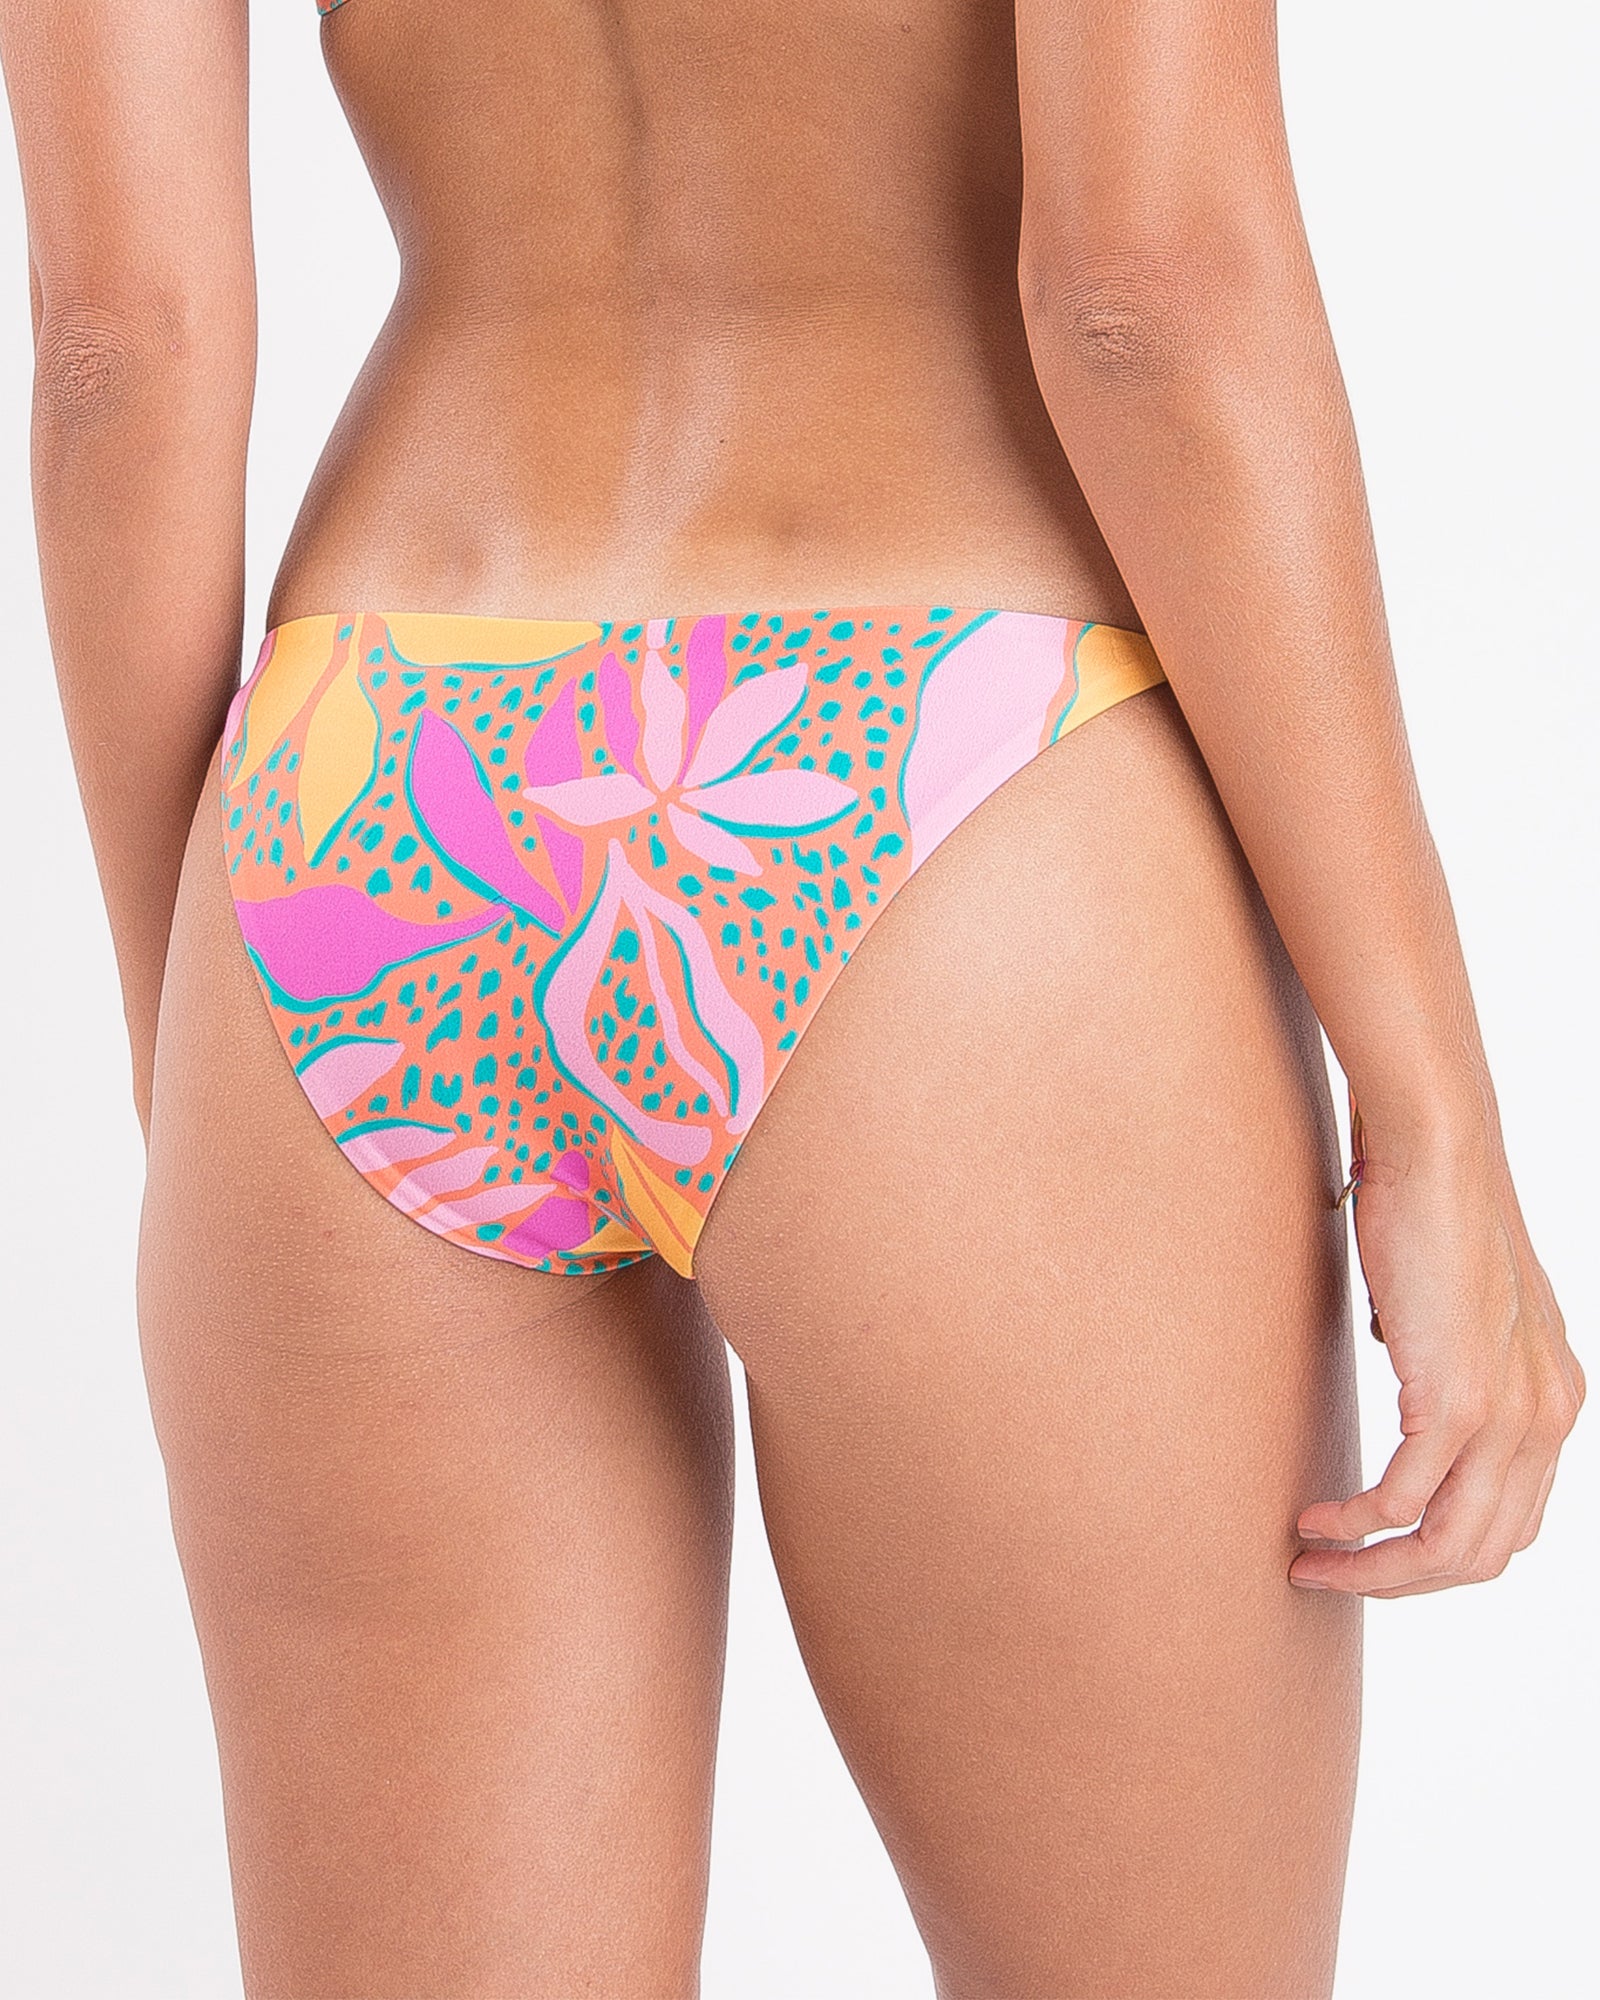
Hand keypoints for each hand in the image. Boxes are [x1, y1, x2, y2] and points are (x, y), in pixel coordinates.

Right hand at [1290, 1130, 1582, 1596]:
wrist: (1438, 1148)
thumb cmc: (1432, 1204)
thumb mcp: (1456, 1299)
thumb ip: (1447, 1349)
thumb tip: (1403, 1363)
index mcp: (1554, 1398)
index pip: (1510, 1521)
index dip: (1438, 1552)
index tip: (1372, 1552)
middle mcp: (1548, 1418)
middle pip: (1483, 1552)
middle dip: (1400, 1581)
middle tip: (1330, 1577)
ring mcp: (1511, 1415)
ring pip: (1448, 1546)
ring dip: (1374, 1571)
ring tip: (1310, 1565)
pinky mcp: (1460, 1401)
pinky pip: (1403, 1501)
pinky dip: (1354, 1526)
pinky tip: (1313, 1520)